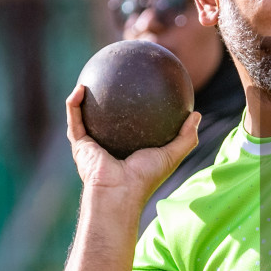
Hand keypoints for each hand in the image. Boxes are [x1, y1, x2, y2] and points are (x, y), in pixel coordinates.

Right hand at [65, 84, 200, 202]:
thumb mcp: (171, 155)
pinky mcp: (80, 145)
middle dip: (105, 100)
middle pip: (105, 120)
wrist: (119, 193)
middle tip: (112, 79)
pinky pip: (74, 119)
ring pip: (84, 117)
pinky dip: (73, 104)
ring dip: (83, 98)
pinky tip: (80, 87)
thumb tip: (197, 114)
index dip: (133, 109)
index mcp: (129, 149)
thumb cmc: (145, 178)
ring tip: (89, 77)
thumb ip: (186, 137)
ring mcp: (92, 146)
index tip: (140, 89)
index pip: (130, 127)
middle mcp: (109, 146)